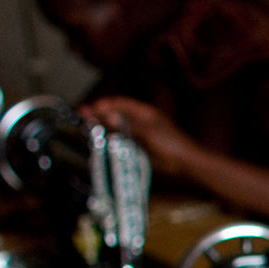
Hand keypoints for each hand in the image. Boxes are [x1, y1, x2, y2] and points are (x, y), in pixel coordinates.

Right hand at [83, 97, 199, 175]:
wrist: (185, 163)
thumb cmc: (170, 143)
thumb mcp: (147, 131)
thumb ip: (126, 123)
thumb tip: (106, 114)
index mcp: (144, 113)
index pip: (121, 103)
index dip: (106, 104)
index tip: (91, 108)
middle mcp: (139, 122)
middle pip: (116, 115)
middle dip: (100, 115)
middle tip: (83, 117)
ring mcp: (138, 135)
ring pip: (116, 129)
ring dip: (102, 128)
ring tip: (87, 128)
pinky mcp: (137, 148)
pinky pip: (120, 142)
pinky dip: (109, 141)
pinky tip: (100, 141)